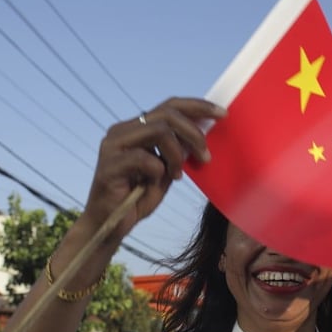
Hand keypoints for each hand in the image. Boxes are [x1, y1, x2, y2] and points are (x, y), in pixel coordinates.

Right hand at [83, 98, 224, 241]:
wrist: (109, 225)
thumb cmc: (136, 198)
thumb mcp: (165, 171)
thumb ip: (178, 152)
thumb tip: (202, 136)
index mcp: (135, 128)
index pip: (169, 106)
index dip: (197, 106)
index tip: (222, 114)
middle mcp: (122, 131)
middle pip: (167, 113)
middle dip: (193, 132)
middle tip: (205, 156)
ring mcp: (113, 145)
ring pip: (159, 130)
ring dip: (177, 153)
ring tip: (177, 174)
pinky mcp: (110, 163)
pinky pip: (145, 158)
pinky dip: (158, 170)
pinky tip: (155, 183)